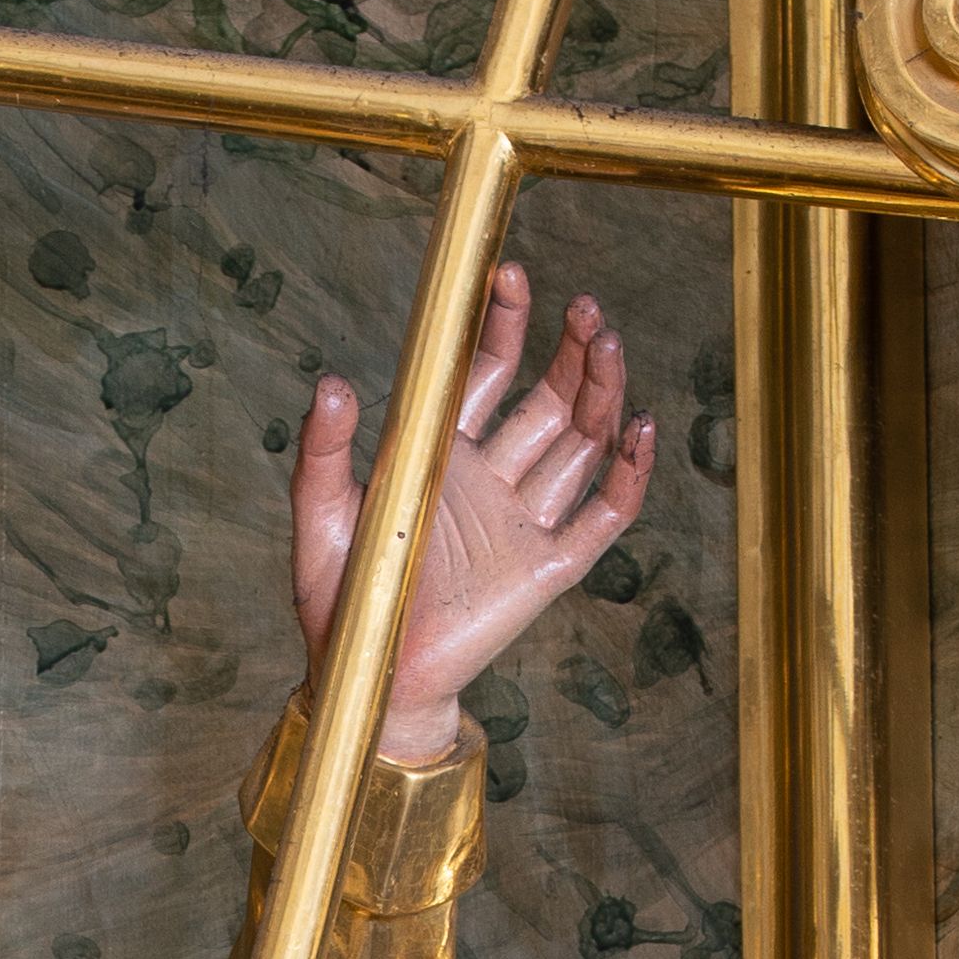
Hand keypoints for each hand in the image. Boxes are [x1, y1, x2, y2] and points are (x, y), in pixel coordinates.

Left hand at [292, 268, 654, 769]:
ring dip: (599, 393)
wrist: (373, 682)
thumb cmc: (343, 604)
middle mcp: (490, 479)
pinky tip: (638, 430)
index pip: (486, 373)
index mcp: (442, 455)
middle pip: (547, 399)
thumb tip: (330, 384)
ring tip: (608, 343)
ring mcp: (524, 522)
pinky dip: (627, 475)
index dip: (503, 325)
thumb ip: (322, 455)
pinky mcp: (547, 569)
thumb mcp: (320, 521)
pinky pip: (602, 516)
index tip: (509, 276)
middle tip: (585, 309)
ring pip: (580, 443)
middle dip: (568, 351)